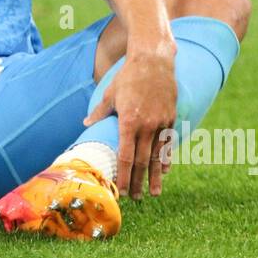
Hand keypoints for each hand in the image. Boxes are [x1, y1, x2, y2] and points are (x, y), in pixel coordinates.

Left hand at [83, 44, 177, 198]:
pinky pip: (168, 144)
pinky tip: (164, 171)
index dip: (122, 175)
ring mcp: (161, 123)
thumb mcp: (110, 94)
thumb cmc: (128, 76)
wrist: (154, 60)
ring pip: (157, 156)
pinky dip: (166, 159)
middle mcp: (146, 126)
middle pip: (141, 161)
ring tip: (154, 194)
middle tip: (135, 198)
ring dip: (155, 177)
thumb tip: (86, 124)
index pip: (125, 156)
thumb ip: (100, 113)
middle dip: (137, 182)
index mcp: (128, 122)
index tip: (120, 189)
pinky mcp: (171, 118)